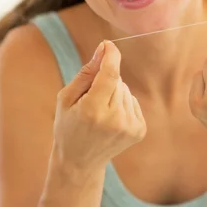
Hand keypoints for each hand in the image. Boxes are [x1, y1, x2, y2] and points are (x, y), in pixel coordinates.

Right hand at [52, 40, 146, 171]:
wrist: (80, 161)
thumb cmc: (68, 125)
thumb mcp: (66, 98)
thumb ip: (87, 72)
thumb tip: (104, 49)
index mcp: (92, 111)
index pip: (110, 75)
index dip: (111, 57)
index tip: (108, 45)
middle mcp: (114, 120)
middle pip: (117, 81)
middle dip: (105, 82)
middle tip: (90, 102)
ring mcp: (129, 127)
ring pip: (125, 91)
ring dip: (114, 95)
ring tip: (100, 113)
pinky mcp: (139, 131)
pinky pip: (132, 102)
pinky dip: (122, 105)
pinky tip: (110, 120)